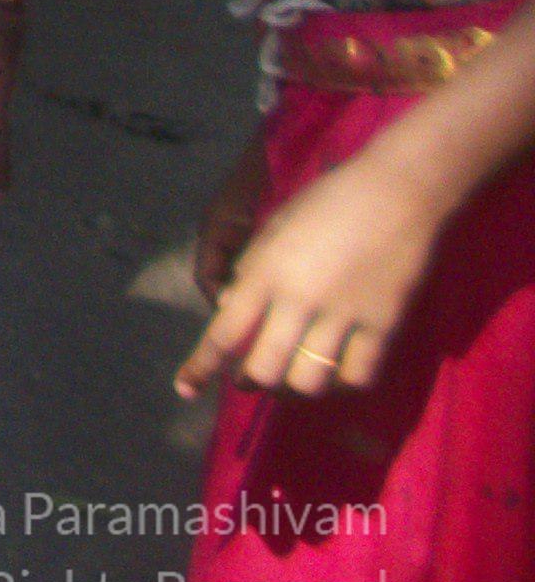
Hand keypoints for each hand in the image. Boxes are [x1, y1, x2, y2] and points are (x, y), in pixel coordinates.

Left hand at [174, 138, 448, 400]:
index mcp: (265, 272)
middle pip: (264, 368)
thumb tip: (234, 312)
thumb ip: (253, 273)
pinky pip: (357, 376)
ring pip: (309, 381)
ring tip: (292, 379)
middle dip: (251, 382)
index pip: (224, 331)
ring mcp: (343, 315)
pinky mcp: (383, 325)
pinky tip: (337, 376)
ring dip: (294, 388)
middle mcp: (298, 298)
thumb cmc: (327, 203)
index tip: (185, 389)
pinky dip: (342, 383)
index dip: (201, 366)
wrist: (396, 192)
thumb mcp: (273, 231)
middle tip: (251, 380)